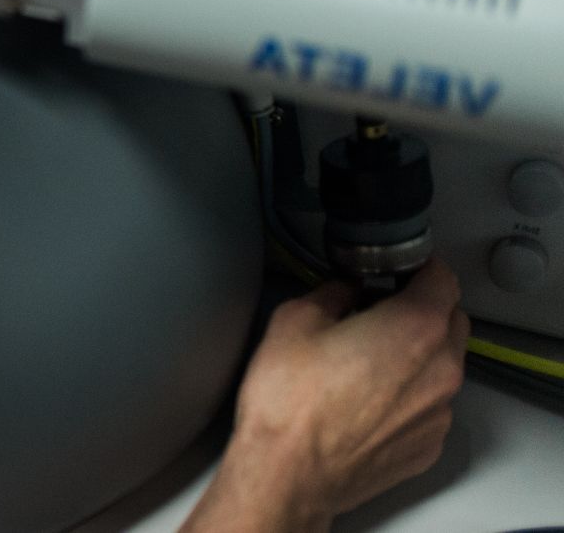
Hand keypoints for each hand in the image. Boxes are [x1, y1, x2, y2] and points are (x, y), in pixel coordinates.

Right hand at [181, 258, 468, 532]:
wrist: (288, 473)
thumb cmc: (290, 402)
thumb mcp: (294, 319)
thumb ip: (331, 292)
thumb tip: (343, 291)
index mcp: (415, 326)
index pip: (443, 277)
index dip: (418, 267)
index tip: (396, 270)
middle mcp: (441, 368)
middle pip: (452, 320)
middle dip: (421, 309)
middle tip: (377, 312)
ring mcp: (439, 411)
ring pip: (442, 365)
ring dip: (416, 355)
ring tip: (365, 363)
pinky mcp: (428, 444)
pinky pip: (429, 406)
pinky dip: (408, 396)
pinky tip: (366, 401)